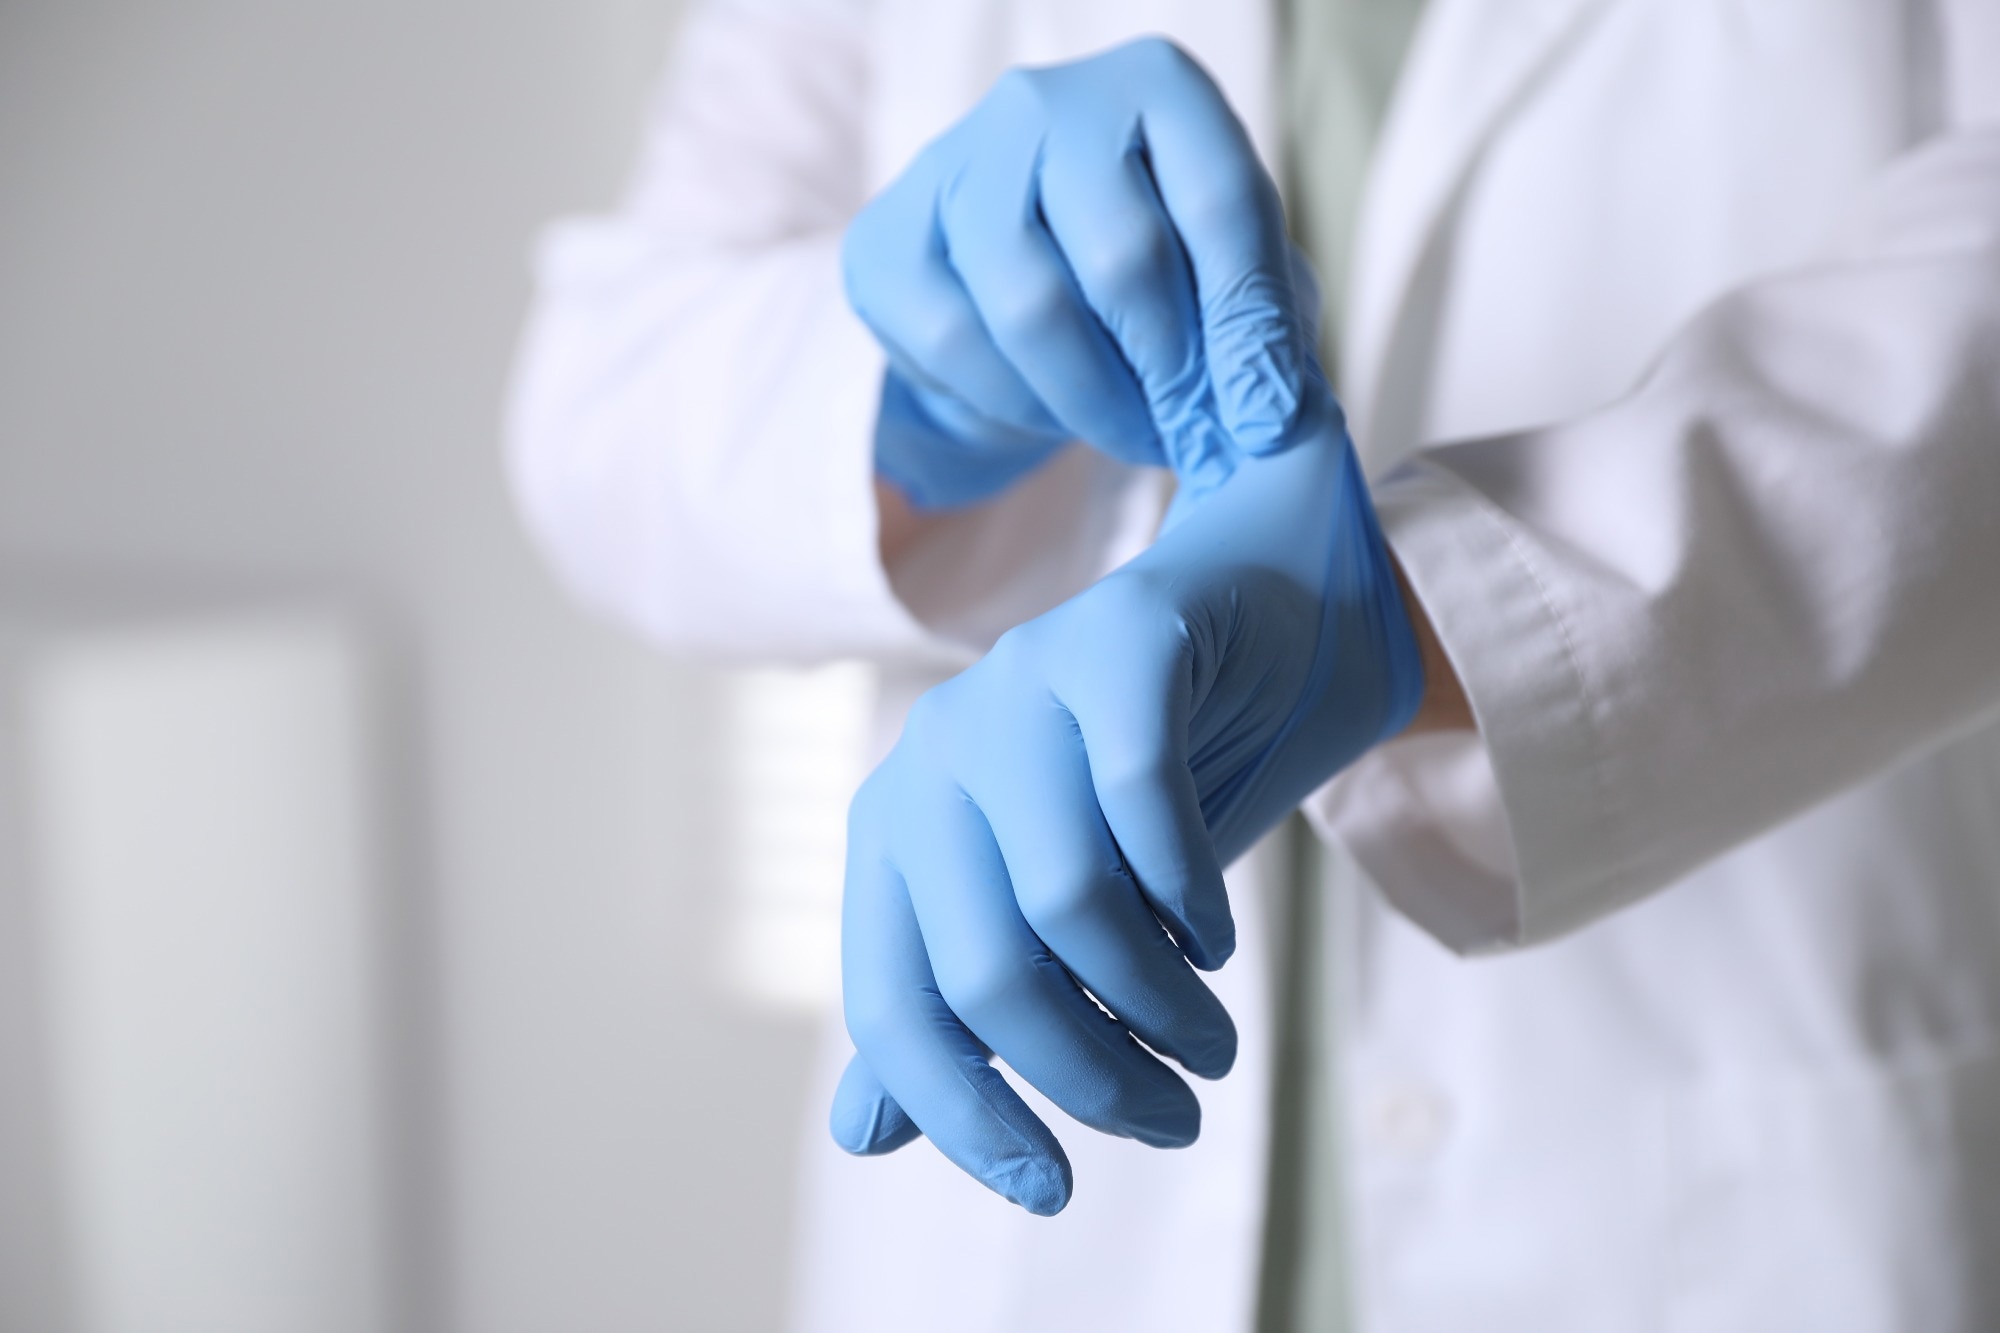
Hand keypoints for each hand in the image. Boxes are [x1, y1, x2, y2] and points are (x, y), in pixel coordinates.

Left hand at [830, 395, 1425, 1212]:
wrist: (1247, 615)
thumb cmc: (1133, 790)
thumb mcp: (1042, 906)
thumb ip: (955, 1005)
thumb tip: (861, 1134)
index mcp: (893, 832)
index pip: (893, 1009)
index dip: (966, 1117)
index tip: (1052, 1190)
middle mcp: (931, 757)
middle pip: (983, 971)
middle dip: (1089, 1075)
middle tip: (1176, 1118)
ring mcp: (1014, 689)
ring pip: (1066, 898)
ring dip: (1156, 1002)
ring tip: (1212, 1043)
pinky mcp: (1112, 641)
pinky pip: (1142, 798)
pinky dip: (1190, 893)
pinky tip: (1217, 936)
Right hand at [844, 36, 1311, 509]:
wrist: (1004, 277)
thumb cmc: (1142, 267)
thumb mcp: (1222, 274)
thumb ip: (1260, 322)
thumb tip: (1269, 413)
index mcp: (1156, 83)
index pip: (1222, 203)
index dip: (1251, 326)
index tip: (1264, 419)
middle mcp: (1048, 100)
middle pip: (1124, 258)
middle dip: (1169, 374)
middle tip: (1190, 436)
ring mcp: (955, 160)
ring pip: (1033, 309)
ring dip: (1096, 401)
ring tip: (1132, 434)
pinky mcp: (887, 237)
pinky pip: (959, 344)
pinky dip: (1019, 403)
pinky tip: (1054, 412)